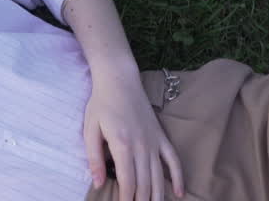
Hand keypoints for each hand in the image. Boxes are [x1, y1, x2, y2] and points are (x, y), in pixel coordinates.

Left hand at [84, 73, 183, 200]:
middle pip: (145, 184)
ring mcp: (154, 142)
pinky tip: (179, 193)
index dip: (126, 200)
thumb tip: (98, 182)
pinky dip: (177, 178)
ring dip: (157, 196)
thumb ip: (94, 158)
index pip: (128, 182)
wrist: (119, 79)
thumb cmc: (101, 104)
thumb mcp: (90, 129)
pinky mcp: (161, 137)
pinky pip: (173, 161)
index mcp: (122, 145)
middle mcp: (142, 146)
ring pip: (159, 177)